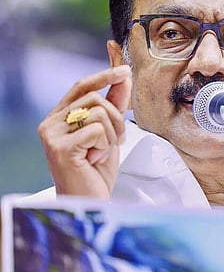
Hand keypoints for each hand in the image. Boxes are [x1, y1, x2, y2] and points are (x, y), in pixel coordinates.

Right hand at [38, 65, 131, 198]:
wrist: (88, 201)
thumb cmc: (95, 172)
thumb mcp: (110, 133)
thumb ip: (114, 106)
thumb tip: (123, 78)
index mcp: (59, 117)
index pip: (81, 87)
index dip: (104, 76)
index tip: (124, 70)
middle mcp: (50, 123)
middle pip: (95, 98)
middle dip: (116, 119)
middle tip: (116, 140)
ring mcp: (52, 134)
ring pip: (98, 113)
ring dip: (111, 135)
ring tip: (101, 152)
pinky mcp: (60, 147)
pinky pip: (97, 130)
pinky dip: (105, 146)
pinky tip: (94, 159)